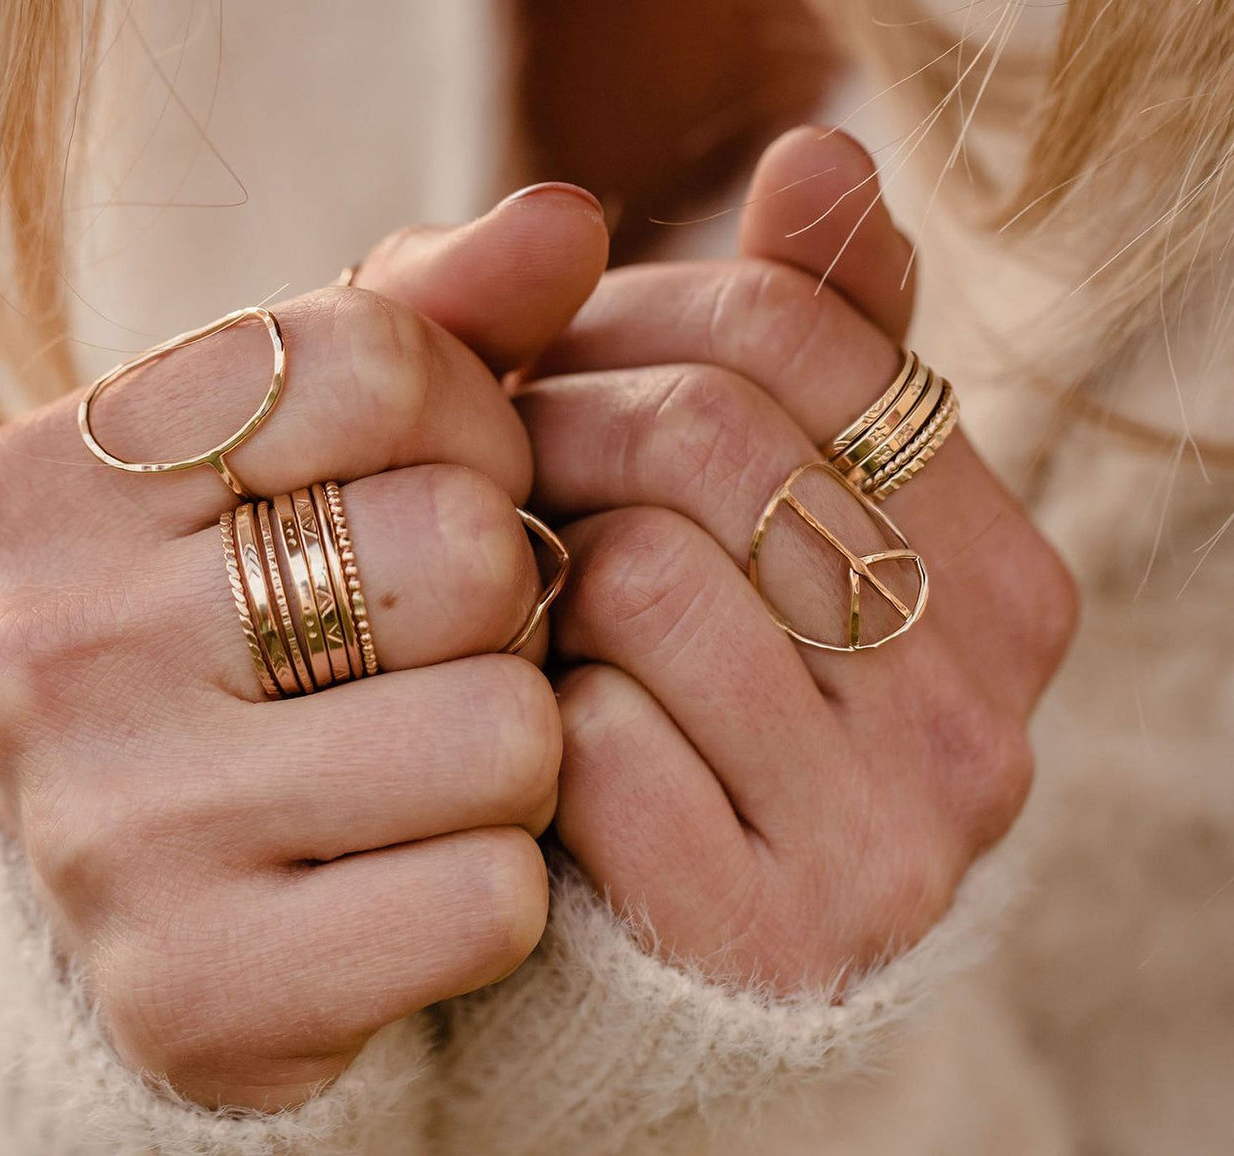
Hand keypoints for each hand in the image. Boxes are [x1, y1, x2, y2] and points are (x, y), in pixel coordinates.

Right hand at [0, 187, 607, 1109]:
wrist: (193, 879)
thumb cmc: (272, 623)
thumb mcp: (322, 452)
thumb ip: (434, 322)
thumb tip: (563, 218)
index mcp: (49, 479)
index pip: (374, 357)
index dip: (476, 420)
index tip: (453, 482)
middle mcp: (43, 649)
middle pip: (459, 548)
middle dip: (504, 595)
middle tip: (437, 641)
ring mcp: (106, 836)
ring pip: (501, 731)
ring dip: (514, 746)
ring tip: (428, 756)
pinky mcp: (198, 994)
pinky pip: (489, 899)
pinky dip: (497, 884)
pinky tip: (414, 871)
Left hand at [518, 128, 1077, 988]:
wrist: (632, 918)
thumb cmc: (675, 672)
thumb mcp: (738, 499)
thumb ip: (795, 333)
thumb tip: (821, 154)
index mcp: (1001, 576)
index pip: (803, 328)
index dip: (634, 316)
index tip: (561, 360)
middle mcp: (987, 710)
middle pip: (712, 436)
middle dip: (555, 425)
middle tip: (497, 470)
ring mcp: (897, 839)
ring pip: (644, 574)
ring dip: (535, 575)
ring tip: (524, 603)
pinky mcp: (772, 940)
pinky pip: (593, 738)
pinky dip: (533, 716)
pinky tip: (539, 734)